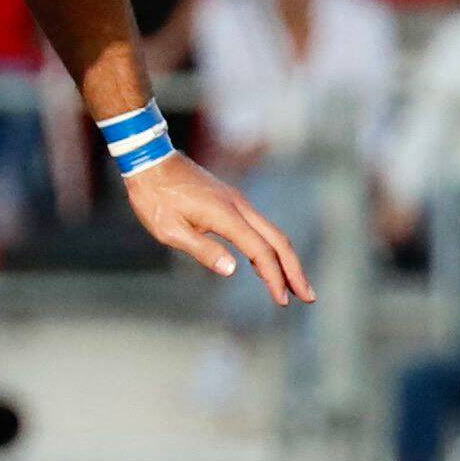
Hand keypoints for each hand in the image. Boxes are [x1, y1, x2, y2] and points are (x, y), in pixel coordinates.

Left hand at [124, 156, 311, 302]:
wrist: (150, 160)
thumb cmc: (154, 196)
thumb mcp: (170, 229)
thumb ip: (202, 250)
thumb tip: (232, 270)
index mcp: (225, 215)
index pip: (260, 251)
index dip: (274, 277)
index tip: (282, 300)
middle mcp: (239, 206)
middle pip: (278, 241)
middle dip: (295, 270)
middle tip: (308, 296)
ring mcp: (237, 202)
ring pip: (272, 233)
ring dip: (286, 259)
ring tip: (294, 285)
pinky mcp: (232, 201)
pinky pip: (259, 227)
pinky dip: (269, 248)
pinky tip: (264, 265)